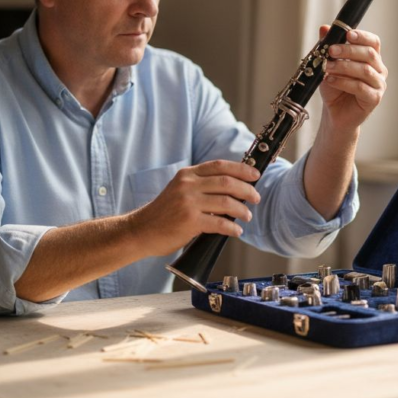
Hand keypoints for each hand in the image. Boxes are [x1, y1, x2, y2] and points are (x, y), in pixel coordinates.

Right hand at [128, 160, 261, 256]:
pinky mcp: (189, 221)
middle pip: (227, 182)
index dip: (241, 169)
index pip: (220, 165)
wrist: (141, 231)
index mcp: (187, 174)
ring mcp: (188, 202)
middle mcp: (188, 185)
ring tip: (247, 216)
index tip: (255, 175)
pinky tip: (236, 231)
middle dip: (247, 190)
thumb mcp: (180, 190)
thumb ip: (201, 186)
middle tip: (256, 198)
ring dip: (242, 210)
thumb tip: (234, 189)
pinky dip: (232, 228)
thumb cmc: (164, 214)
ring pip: (226, 202)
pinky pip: (219, 223)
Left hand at [319, 25, 387, 130]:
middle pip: (369, 54)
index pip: (373, 42)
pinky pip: (361, 87)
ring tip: (326, 67)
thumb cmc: (335, 87)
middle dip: (348, 50)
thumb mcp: (329, 64)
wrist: (334, 113)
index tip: (347, 34)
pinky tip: (330, 80)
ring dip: (343, 67)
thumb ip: (328, 46)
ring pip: (365, 70)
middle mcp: (379, 70)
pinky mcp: (374, 99)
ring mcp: (379, 85)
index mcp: (372, 58)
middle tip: (331, 50)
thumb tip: (324, 28)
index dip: (362, 36)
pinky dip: (343, 82)